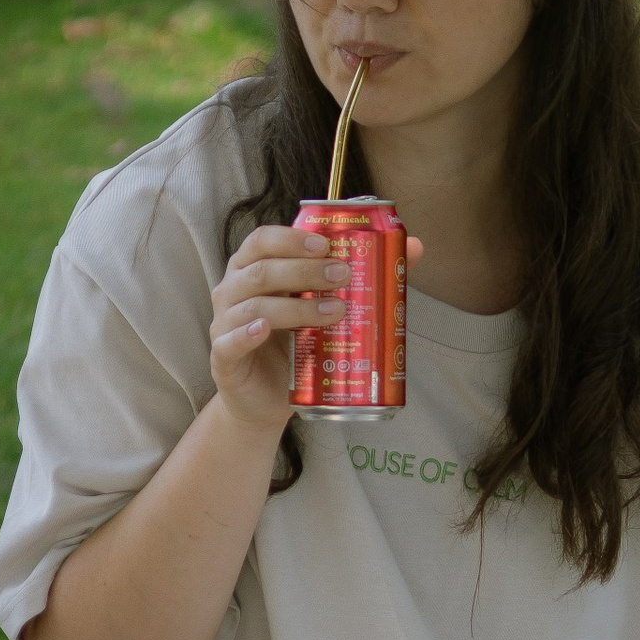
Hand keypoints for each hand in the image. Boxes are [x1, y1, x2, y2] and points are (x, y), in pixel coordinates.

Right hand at [207, 220, 425, 432]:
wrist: (267, 400)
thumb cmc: (294, 346)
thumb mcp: (325, 308)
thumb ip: (362, 276)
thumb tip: (415, 248)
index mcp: (253, 270)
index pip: (263, 240)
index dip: (292, 238)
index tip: (327, 245)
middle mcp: (233, 291)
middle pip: (262, 269)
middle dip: (304, 270)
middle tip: (343, 276)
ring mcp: (224, 323)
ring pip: (254, 304)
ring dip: (296, 305)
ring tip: (334, 311)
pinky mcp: (223, 358)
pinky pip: (230, 341)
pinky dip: (247, 333)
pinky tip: (266, 329)